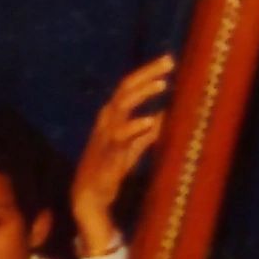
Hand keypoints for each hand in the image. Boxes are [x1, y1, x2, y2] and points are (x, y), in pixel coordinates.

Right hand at [71, 55, 172, 257]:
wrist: (89, 196)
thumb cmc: (110, 170)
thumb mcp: (132, 148)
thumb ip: (147, 133)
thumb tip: (165, 116)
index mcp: (112, 117)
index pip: (129, 87)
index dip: (147, 74)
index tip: (168, 62)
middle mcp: (106, 120)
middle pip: (125, 88)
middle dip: (146, 74)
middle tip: (169, 62)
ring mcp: (105, 135)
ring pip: (121, 105)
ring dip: (142, 93)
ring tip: (162, 84)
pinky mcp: (108, 152)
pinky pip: (121, 135)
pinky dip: (135, 126)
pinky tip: (151, 119)